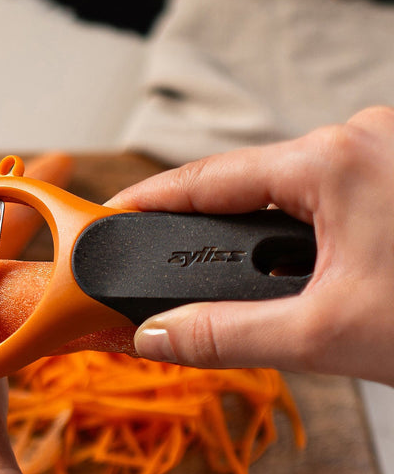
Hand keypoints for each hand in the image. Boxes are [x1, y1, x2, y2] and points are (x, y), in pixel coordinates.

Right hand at [106, 106, 393, 385]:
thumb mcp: (325, 335)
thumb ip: (227, 335)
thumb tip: (157, 334)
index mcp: (331, 159)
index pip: (205, 178)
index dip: (147, 201)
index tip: (108, 216)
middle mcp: (357, 138)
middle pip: (245, 183)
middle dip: (205, 228)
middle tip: (158, 262)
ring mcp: (383, 150)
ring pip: (287, 190)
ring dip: (257, 234)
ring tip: (226, 276)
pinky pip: (324, 192)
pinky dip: (298, 228)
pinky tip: (293, 267)